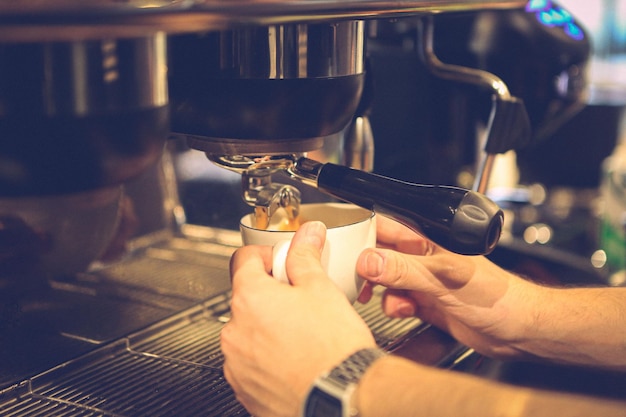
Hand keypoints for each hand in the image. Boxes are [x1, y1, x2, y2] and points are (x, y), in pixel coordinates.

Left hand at [221, 221, 375, 416]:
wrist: (342, 397)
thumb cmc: (332, 348)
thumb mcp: (321, 288)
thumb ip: (306, 256)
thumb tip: (307, 234)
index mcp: (250, 298)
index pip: (243, 259)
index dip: (266, 255)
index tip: (282, 261)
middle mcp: (235, 331)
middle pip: (246, 297)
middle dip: (270, 294)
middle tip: (300, 299)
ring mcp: (237, 363)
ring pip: (248, 332)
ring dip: (267, 328)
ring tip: (300, 334)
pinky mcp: (245, 388)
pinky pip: (251, 364)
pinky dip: (267, 358)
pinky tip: (294, 358)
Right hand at [356, 216, 540, 358]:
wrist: (517, 330)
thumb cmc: (497, 295)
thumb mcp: (443, 279)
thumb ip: (404, 270)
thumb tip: (369, 260)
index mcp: (429, 239)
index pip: (387, 226)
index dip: (364, 236)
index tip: (348, 252)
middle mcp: (424, 257)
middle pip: (382, 254)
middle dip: (367, 268)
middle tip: (360, 280)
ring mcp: (424, 279)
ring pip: (387, 279)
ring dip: (381, 290)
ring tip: (385, 298)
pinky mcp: (426, 302)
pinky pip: (398, 300)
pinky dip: (395, 306)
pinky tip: (405, 311)